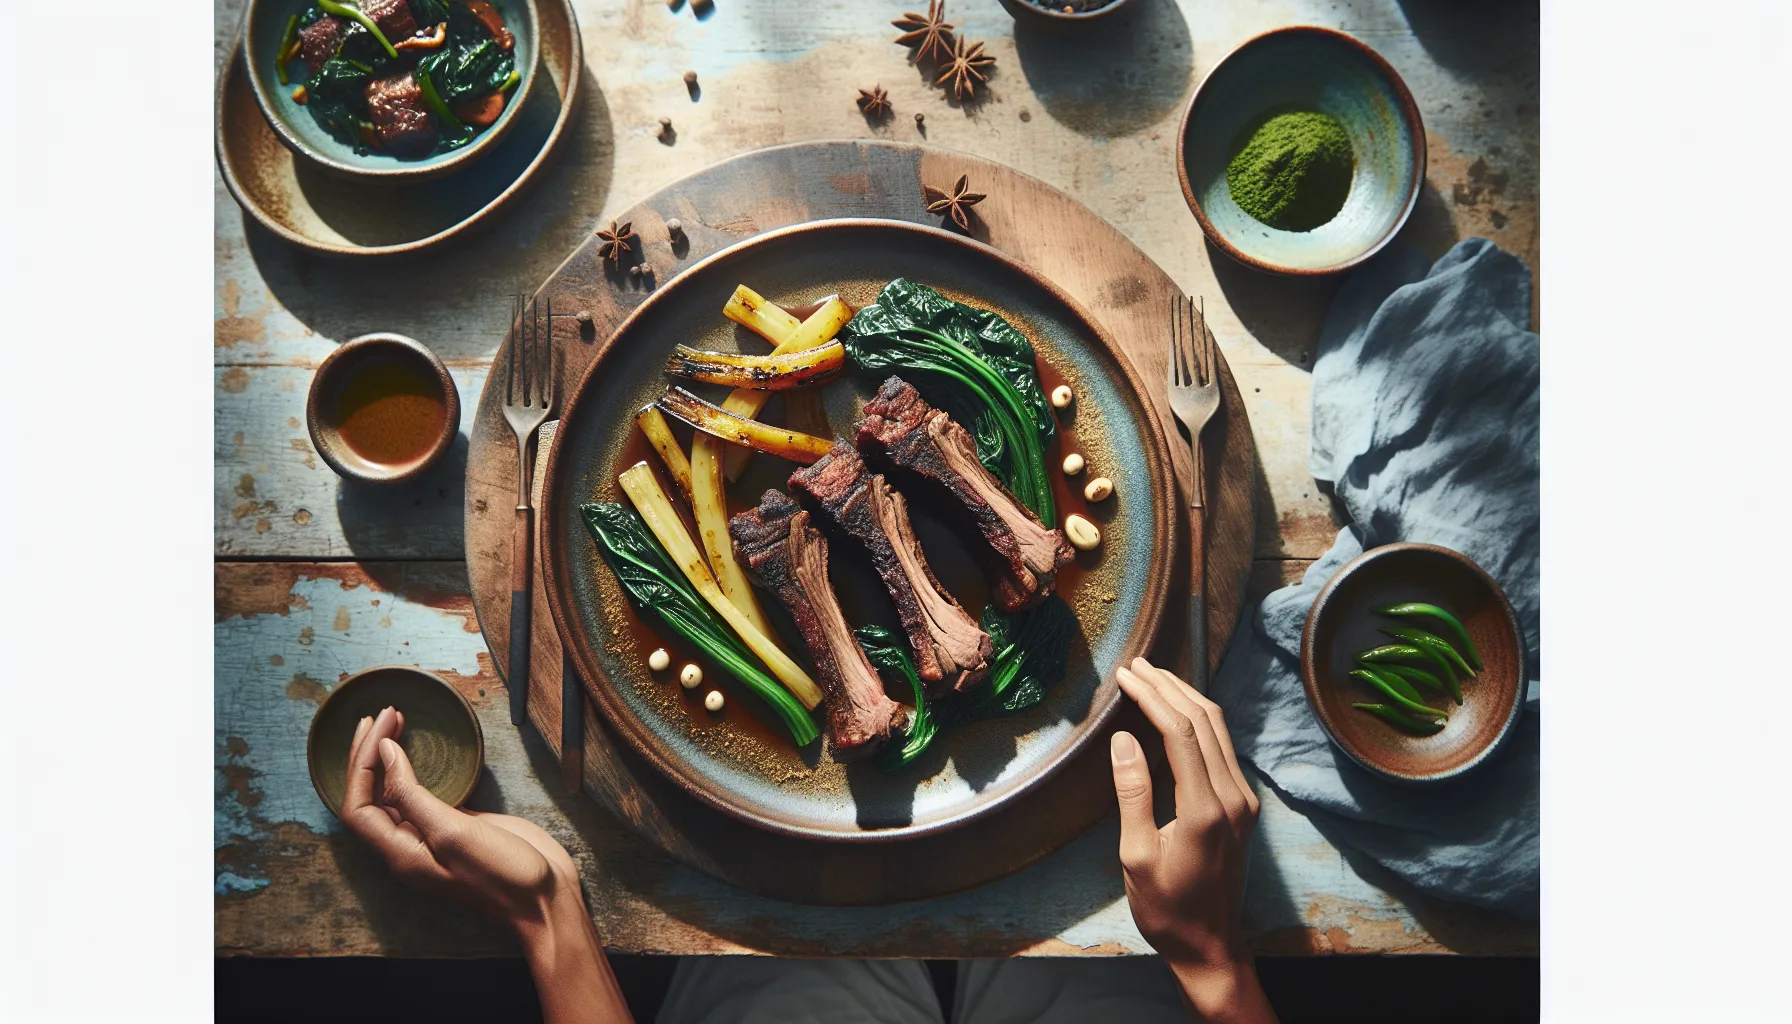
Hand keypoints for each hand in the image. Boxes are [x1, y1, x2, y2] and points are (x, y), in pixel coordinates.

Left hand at [341, 706, 577, 927]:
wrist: (543, 898)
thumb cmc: (501, 873)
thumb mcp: (453, 832)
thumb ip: (412, 794)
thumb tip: (383, 753)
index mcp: (400, 853)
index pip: (358, 805)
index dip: (362, 764)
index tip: (382, 727)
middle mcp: (408, 846)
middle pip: (369, 797)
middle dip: (369, 755)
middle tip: (381, 714)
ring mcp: (431, 837)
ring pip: (393, 794)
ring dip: (388, 758)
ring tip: (393, 723)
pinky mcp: (455, 828)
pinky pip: (420, 796)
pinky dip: (414, 770)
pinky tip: (420, 752)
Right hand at [1112, 658, 1274, 1022]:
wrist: (1210, 945)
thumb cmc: (1166, 909)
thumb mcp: (1135, 857)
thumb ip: (1133, 794)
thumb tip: (1123, 739)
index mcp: (1205, 809)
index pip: (1181, 732)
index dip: (1153, 697)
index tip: (1126, 675)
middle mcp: (1232, 797)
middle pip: (1205, 721)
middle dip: (1169, 687)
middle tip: (1136, 665)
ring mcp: (1242, 800)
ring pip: (1218, 730)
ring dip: (1186, 698)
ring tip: (1153, 677)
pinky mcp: (1242, 806)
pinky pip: (1222, 748)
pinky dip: (1197, 721)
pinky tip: (1175, 712)